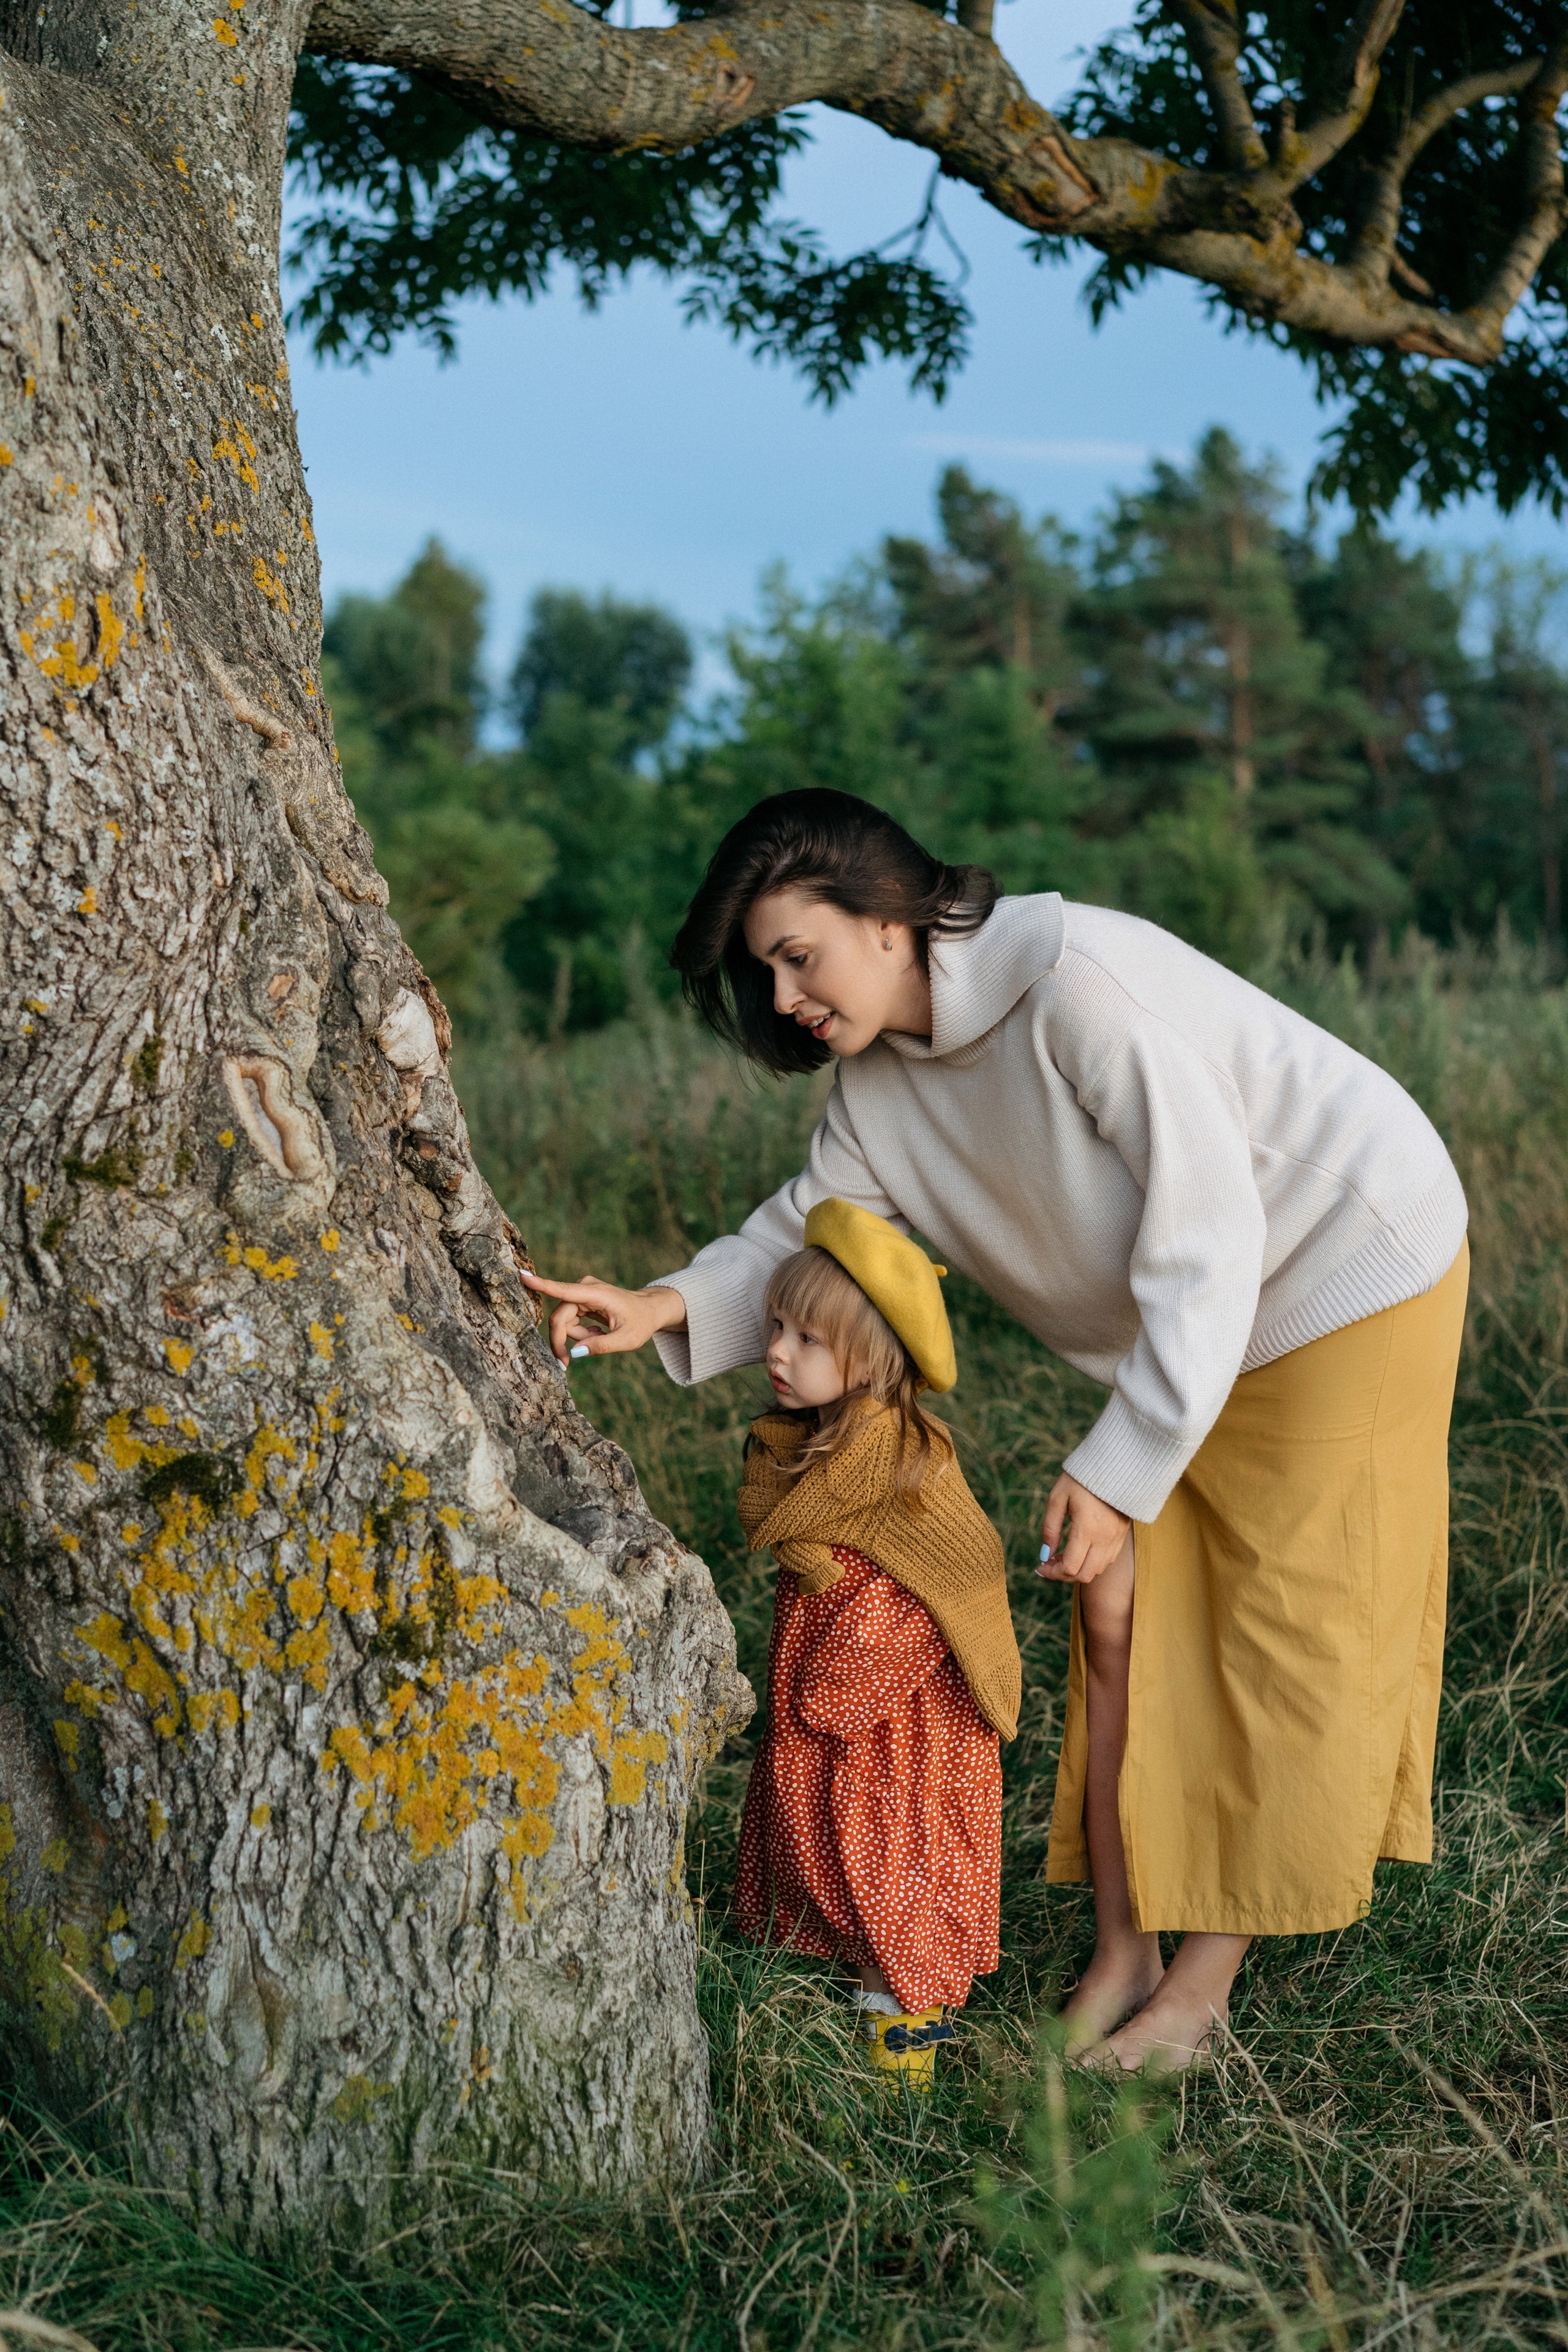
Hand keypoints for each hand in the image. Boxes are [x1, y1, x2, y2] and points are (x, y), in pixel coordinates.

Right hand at [519, 1270, 687, 1365]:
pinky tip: (598, 1332)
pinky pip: (569, 1321)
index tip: (521, 1275)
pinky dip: (580, 1332)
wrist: (651, 1309)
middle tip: (565, 1363)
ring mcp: (582, 1292)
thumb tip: (573, 1353)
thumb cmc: (641, 1322)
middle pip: (559, 1317)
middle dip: (562, 1340)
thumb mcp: (627, 1340)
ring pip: (564, 1322)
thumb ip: (601, 1346)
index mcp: (596, 1293)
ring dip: (577, 1337)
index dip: (541, 1285)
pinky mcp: (580, 1299)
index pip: (563, 1290)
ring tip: (600, 1338)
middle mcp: (585, 1288)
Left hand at [1037, 1473, 1130, 1587]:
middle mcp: (1104, 1538)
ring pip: (1097, 1571)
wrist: (1114, 1465)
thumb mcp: (1057, 1498)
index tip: (1041, 1565)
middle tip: (1050, 1563)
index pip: (1070, 1567)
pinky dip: (1091, 1563)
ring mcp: (1116, 1538)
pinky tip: (1080, 1551)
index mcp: (1087, 1529)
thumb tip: (1045, 1554)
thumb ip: (1050, 1528)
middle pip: (1084, 1575)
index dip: (1052, 1572)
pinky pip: (1107, 1560)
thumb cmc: (1081, 1478)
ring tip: (1063, 1555)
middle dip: (1064, 1575)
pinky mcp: (1122, 1535)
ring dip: (1078, 1570)